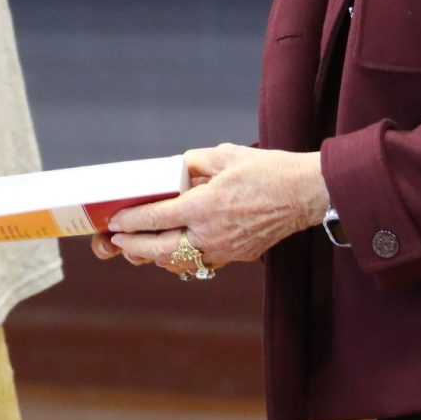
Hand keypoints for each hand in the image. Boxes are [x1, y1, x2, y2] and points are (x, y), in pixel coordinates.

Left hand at [92, 144, 329, 275]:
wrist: (305, 194)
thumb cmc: (267, 171)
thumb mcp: (225, 155)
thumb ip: (193, 163)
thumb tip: (173, 169)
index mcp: (205, 205)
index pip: (157, 217)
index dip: (131, 220)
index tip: (115, 220)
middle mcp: (210, 232)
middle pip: (160, 247)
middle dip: (133, 244)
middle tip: (116, 239)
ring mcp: (224, 248)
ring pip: (178, 261)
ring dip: (154, 256)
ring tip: (138, 248)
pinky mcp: (236, 255)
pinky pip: (200, 263)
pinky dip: (180, 261)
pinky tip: (171, 255)